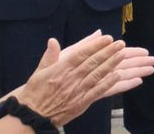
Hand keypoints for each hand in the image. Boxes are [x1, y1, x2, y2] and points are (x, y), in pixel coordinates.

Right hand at [12, 33, 153, 126]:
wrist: (31, 115)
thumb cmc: (35, 91)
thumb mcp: (40, 71)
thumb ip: (50, 55)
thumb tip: (53, 40)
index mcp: (61, 68)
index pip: (81, 54)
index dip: (95, 45)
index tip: (107, 37)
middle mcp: (70, 78)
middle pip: (92, 63)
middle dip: (107, 52)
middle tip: (121, 43)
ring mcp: (77, 91)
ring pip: (96, 75)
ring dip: (111, 64)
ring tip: (122, 55)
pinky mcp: (81, 103)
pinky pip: (97, 92)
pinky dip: (108, 83)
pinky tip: (119, 76)